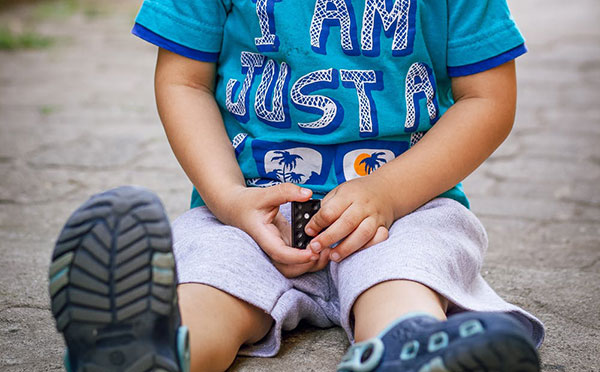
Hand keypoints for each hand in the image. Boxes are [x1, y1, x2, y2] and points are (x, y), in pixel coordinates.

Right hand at [214, 183, 329, 277]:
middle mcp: (270, 247)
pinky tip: (322, 245)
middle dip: (307, 266)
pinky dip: (310, 256)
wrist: (236, 209)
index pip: (279, 253)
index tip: (313, 252)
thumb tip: (308, 194)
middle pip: (287, 268)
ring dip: (311, 264)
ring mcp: (277, 249)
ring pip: (293, 267)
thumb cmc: (247, 202)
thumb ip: (286, 192)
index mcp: (263, 236)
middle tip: (325, 252)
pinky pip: (297, 258)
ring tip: (327, 251)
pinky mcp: (284, 246)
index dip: (296, 256)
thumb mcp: (264, 193)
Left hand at [304, 175, 393, 262]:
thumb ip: (327, 207)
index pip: (330, 211)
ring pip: (362, 234)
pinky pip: (378, 239)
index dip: (317, 223)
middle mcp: (363, 206)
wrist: (385, 190)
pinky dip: (367, 247)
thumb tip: (313, 227)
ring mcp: (374, 217)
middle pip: (346, 224)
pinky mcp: (383, 227)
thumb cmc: (358, 193)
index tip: (309, 232)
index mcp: (348, 195)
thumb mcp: (339, 192)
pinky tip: (355, 252)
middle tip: (315, 247)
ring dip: (346, 248)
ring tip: (333, 256)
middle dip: (328, 238)